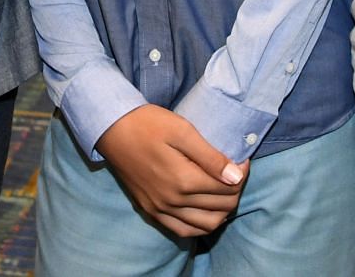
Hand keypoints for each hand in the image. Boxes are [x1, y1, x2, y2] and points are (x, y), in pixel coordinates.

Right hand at [95, 104, 247, 237]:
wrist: (113, 129)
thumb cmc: (148, 124)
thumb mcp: (182, 131)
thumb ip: (210, 156)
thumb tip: (236, 177)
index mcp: (183, 180)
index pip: (227, 187)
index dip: (241, 173)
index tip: (242, 159)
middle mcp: (173, 201)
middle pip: (220, 207)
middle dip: (235, 190)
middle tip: (235, 172)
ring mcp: (160, 209)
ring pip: (205, 225)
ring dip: (222, 211)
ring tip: (224, 191)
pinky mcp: (151, 211)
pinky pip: (183, 231)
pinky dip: (200, 225)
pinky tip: (205, 211)